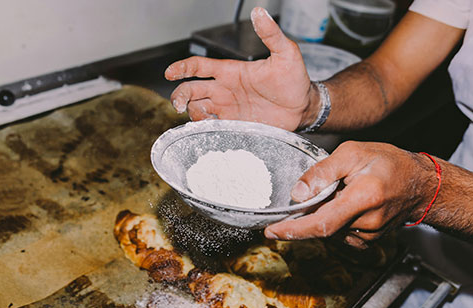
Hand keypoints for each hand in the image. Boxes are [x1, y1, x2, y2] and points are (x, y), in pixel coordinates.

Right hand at [165, 7, 313, 130]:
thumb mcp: (286, 53)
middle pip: (191, 90)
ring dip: (193, 113)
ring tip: (202, 118)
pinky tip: (211, 129)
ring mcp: (228, 108)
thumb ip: (271, 34)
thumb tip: (260, 12)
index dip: (182, 68)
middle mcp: (225, 89)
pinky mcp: (234, 125)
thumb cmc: (295, 80)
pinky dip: (206, 128)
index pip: (199, 66)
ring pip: (197, 109)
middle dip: (179, 96)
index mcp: (231, 71)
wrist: (303, 107)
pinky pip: (212, 127)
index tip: (170, 73)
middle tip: (178, 104)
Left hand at [264, 142, 438, 246]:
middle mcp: (367, 222)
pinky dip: (334, 222)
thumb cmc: (388, 163)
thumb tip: (297, 193)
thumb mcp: (353, 153)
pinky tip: (345, 205)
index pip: (321, 223)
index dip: (293, 230)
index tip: (271, 232)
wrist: (421, 184)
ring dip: (324, 215)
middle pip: (322, 227)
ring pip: (330, 231)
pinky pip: (340, 235)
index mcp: (363, 198)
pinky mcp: (369, 241)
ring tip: (341, 193)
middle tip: (316, 193)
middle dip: (309, 214)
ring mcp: (369, 235)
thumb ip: (323, 172)